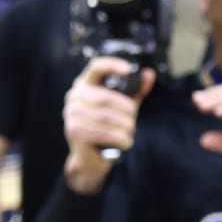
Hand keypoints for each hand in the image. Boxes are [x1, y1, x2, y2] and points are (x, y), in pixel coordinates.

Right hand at [62, 56, 155, 193]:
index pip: (95, 67)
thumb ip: (136, 90)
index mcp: (85, 84)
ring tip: (129, 131)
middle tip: (133, 119)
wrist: (90, 156)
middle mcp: (74, 97)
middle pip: (107, 98)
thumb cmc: (107, 125)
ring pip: (107, 117)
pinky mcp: (75, 132)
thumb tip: (149, 74)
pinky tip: (124, 141)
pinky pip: (105, 133)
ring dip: (125, 126)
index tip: (128, 70)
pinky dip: (120, 138)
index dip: (111, 65)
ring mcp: (72, 115)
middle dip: (127, 110)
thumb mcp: (124, 105)